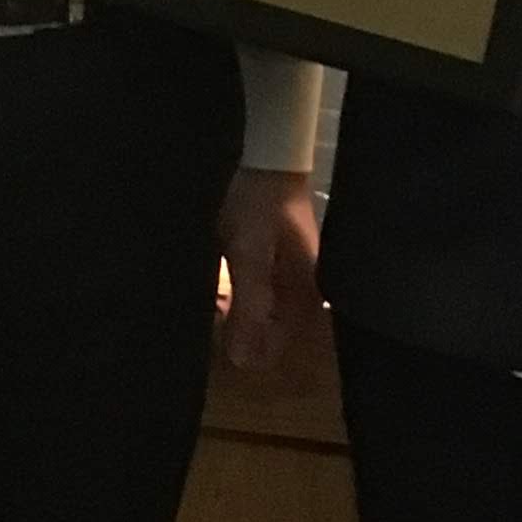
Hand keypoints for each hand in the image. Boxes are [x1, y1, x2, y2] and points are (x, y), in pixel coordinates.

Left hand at [218, 164, 321, 370]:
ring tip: (219, 281)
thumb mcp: (249, 255)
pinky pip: (257, 297)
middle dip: (234, 324)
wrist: (268, 158)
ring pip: (259, 316)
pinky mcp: (281, 269)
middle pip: (265, 335)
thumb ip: (249, 307)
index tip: (217, 320)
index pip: (273, 348)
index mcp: (307, 296)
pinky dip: (236, 294)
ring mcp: (294, 282)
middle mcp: (306, 296)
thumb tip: (243, 363)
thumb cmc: (259, 205)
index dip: (240, 344)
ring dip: (232, 309)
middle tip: (214, 296)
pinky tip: (224, 276)